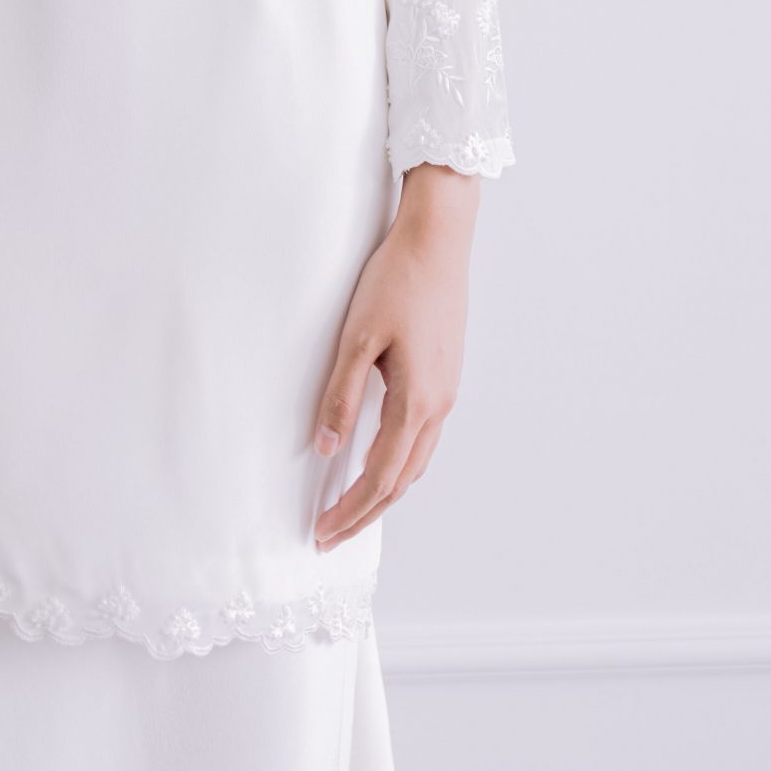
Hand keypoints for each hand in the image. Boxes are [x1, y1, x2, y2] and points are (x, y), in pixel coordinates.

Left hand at [310, 163, 478, 551]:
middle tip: (332, 533)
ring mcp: (448, 390)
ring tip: (353, 506)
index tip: (323, 532)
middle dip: (367, 512)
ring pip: (418, 461)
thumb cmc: (397, 279)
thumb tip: (326, 447)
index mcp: (417, 401)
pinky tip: (382, 455)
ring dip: (386, 490)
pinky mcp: (447, 373)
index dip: (351, 510)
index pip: (380, 477)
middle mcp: (440, 404)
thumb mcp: (358, 336)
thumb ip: (342, 395)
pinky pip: (425, 435)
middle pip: (403, 480)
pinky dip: (401, 461)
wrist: (439, 237)